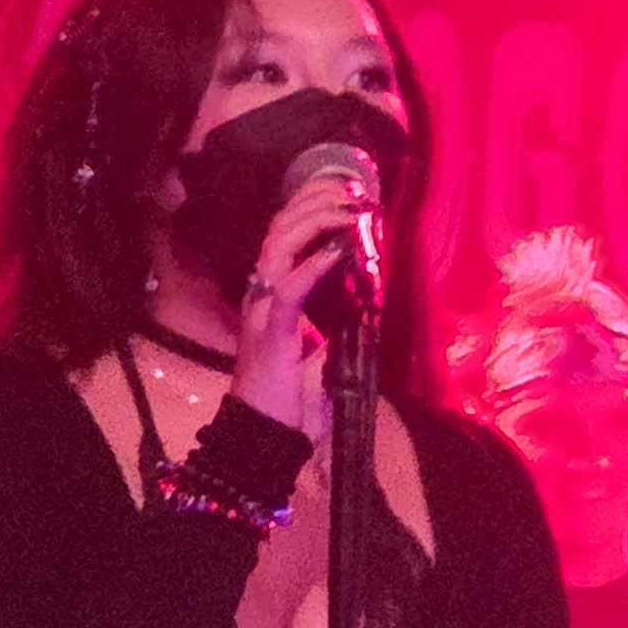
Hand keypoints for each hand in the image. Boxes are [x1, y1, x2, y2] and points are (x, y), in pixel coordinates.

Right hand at [230, 169, 375, 425]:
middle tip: (350, 189)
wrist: (267, 439)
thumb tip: (365, 307)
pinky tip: (339, 250)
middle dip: (315, 201)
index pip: (285, 235)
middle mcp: (262, 295)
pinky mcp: (271, 334)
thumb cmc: (292, 403)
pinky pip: (289, 289)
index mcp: (273, 296)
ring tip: (348, 209)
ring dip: (315, 221)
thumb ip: (338, 328)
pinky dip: (314, 265)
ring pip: (279, 247)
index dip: (311, 206)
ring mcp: (262, 311)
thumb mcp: (324, 356)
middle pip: (280, 229)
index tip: (345, 191)